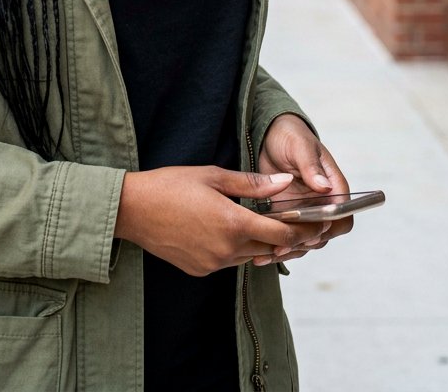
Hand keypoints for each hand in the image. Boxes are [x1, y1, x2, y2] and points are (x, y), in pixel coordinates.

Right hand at [114, 166, 317, 276]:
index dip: (302, 230)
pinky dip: (234, 248)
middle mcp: (226, 249)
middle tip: (292, 221)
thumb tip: (285, 183)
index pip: (282, 235)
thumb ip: (251, 183)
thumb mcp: (212, 175)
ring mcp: (213, 263)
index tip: (315, 223)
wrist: (132, 209)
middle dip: (283, 236)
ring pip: (249, 255)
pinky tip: (224, 230)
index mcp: (233, 223)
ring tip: (258, 222)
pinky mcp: (200, 270)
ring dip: (257, 242)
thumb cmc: (170, 185)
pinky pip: (227, 261)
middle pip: (268, 247)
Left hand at [255, 114, 352, 265]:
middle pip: (324, 234)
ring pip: (305, 241)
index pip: (343, 215)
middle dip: (304, 243)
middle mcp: (323, 203)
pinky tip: (260, 255)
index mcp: (334, 186)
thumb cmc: (290, 135)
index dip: (331, 226)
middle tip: (281, 247)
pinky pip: (288, 237)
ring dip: (289, 250)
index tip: (312, 229)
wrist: (270, 135)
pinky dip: (277, 247)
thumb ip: (311, 166)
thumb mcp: (299, 146)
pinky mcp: (289, 215)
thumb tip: (326, 187)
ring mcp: (306, 211)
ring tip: (266, 254)